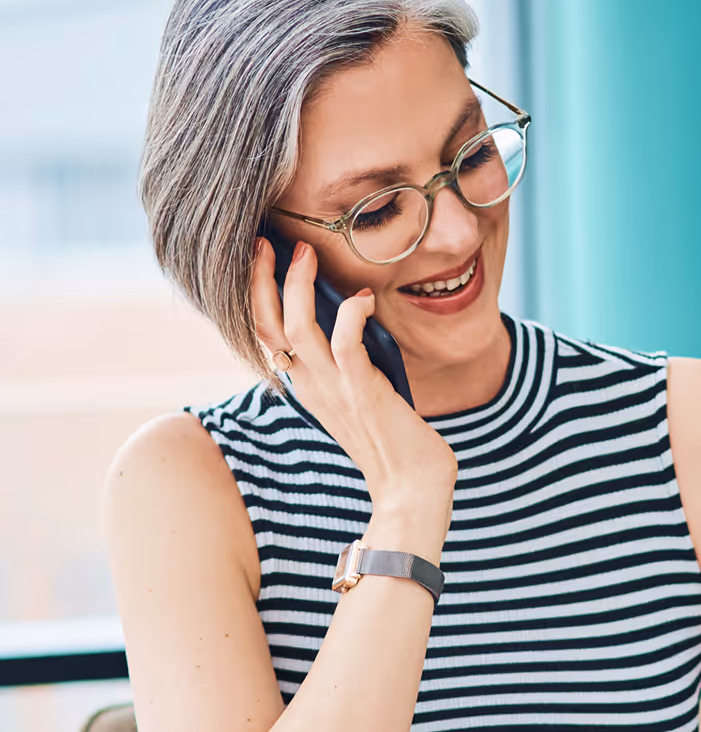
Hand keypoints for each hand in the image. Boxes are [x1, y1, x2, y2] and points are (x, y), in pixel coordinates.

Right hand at [251, 236, 457, 537]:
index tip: (263, 256)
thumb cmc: (397, 441)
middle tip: (267, 242)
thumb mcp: (361, 396)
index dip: (257, 294)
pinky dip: (350, 314)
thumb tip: (354, 320)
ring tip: (306, 253)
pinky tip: (364, 298)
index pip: (265, 335)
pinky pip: (345, 345)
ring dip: (297, 286)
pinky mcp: (364, 393)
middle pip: (265, 327)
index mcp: (307, 386)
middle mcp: (312, 387)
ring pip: (296, 330)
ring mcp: (335, 391)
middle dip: (260, 280)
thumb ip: (350, 365)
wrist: (412, 489)